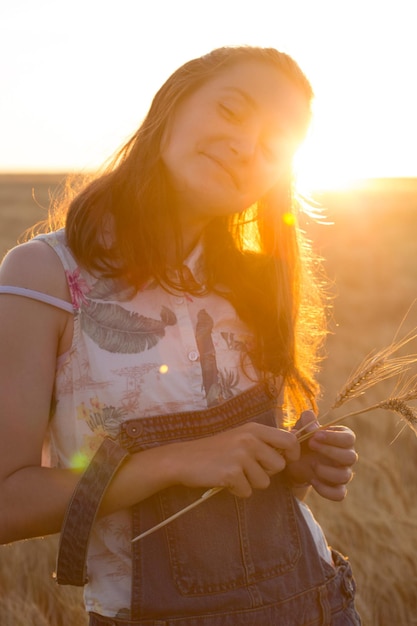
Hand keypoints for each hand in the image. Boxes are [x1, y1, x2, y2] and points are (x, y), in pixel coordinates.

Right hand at [168, 422, 299, 497]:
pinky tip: (225, 480)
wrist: (184, 459)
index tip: (285, 460)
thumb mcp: (240, 436)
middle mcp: (250, 439)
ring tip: (234, 473)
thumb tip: (292, 449)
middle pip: (279, 465)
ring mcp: (240, 456)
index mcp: (254, 429)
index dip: (292, 453)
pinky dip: (237, 490)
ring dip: (250, 483)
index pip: (289, 439)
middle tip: (248, 469)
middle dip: (267, 472)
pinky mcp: (231, 473)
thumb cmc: (215, 450)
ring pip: (264, 482)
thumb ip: (263, 441)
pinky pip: (247, 491)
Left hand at [285, 410, 357, 500]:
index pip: (349, 438)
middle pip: (351, 457)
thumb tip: (313, 428)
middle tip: (311, 445)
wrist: (294, 461)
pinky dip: (326, 489)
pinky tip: (312, 479)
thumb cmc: (303, 439)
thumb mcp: (302, 426)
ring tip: (312, 465)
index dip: (333, 438)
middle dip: (329, 451)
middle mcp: (347, 456)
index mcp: (343, 438)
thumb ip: (307, 420)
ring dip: (327, 471)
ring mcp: (343, 473)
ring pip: (346, 476)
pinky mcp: (336, 488)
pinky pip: (339, 494)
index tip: (315, 436)